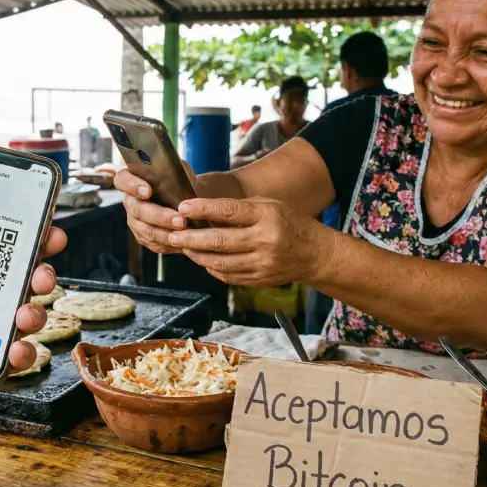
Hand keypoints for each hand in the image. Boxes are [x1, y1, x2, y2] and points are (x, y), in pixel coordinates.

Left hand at [0, 187, 66, 432]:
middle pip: (18, 282)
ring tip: (24, 314)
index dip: (21, 239)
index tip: (42, 226)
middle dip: (40, 271)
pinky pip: (12, 360)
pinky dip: (23, 353)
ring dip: (35, 312)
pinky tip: (16, 347)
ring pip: (23, 318)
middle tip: (41, 270)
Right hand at [114, 166, 195, 254]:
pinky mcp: (143, 237)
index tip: (148, 191)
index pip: (122, 180)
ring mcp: (134, 221)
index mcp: (132, 180)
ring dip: (166, 233)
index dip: (132, 186)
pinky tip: (183, 242)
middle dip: (159, 216)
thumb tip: (179, 177)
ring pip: (145, 230)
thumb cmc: (181, 183)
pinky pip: (153, 244)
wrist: (188, 201)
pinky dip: (168, 244)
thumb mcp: (179, 172)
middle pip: (136, 210)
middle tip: (180, 220)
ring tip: (185, 231)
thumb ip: (174, 172)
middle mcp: (130, 201)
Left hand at [167, 197, 327, 286]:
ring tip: (183, 247)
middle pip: (220, 241)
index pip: (230, 211)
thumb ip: (239, 209)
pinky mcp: (259, 280)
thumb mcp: (269, 206)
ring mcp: (262, 264)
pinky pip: (228, 276)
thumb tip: (203, 211)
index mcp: (267, 216)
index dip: (203, 209)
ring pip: (220, 262)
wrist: (315, 254)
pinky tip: (203, 259)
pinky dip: (212, 268)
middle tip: (172, 234)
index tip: (183, 207)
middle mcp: (265, 241)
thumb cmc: (289, 223)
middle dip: (191, 238)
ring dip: (197, 255)